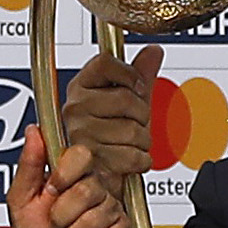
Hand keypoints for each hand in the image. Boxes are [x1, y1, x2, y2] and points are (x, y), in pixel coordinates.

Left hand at [0, 126, 132, 227]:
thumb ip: (28, 165)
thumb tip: (34, 132)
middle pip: (88, 189)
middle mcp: (96, 191)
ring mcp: (112, 213)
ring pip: (97, 218)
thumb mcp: (20, 200)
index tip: (51, 189)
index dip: (66, 174)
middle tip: (55, 225)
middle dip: (62, 215)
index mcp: (73, 177)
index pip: (82, 156)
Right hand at [61, 45, 162, 198]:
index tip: (136, 88)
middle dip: (141, 116)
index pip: (105, 63)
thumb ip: (140, 75)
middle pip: (125, 98)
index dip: (130, 75)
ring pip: (132, 129)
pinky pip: (133, 154)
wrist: (98, 176)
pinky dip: (140, 161)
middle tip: (131, 124)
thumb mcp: (127, 102)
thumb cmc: (110, 139)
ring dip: (141, 141)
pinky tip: (127, 159)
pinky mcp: (90, 160)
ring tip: (128, 143)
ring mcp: (80, 133)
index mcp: (80, 86)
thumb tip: (153, 51)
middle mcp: (74, 107)